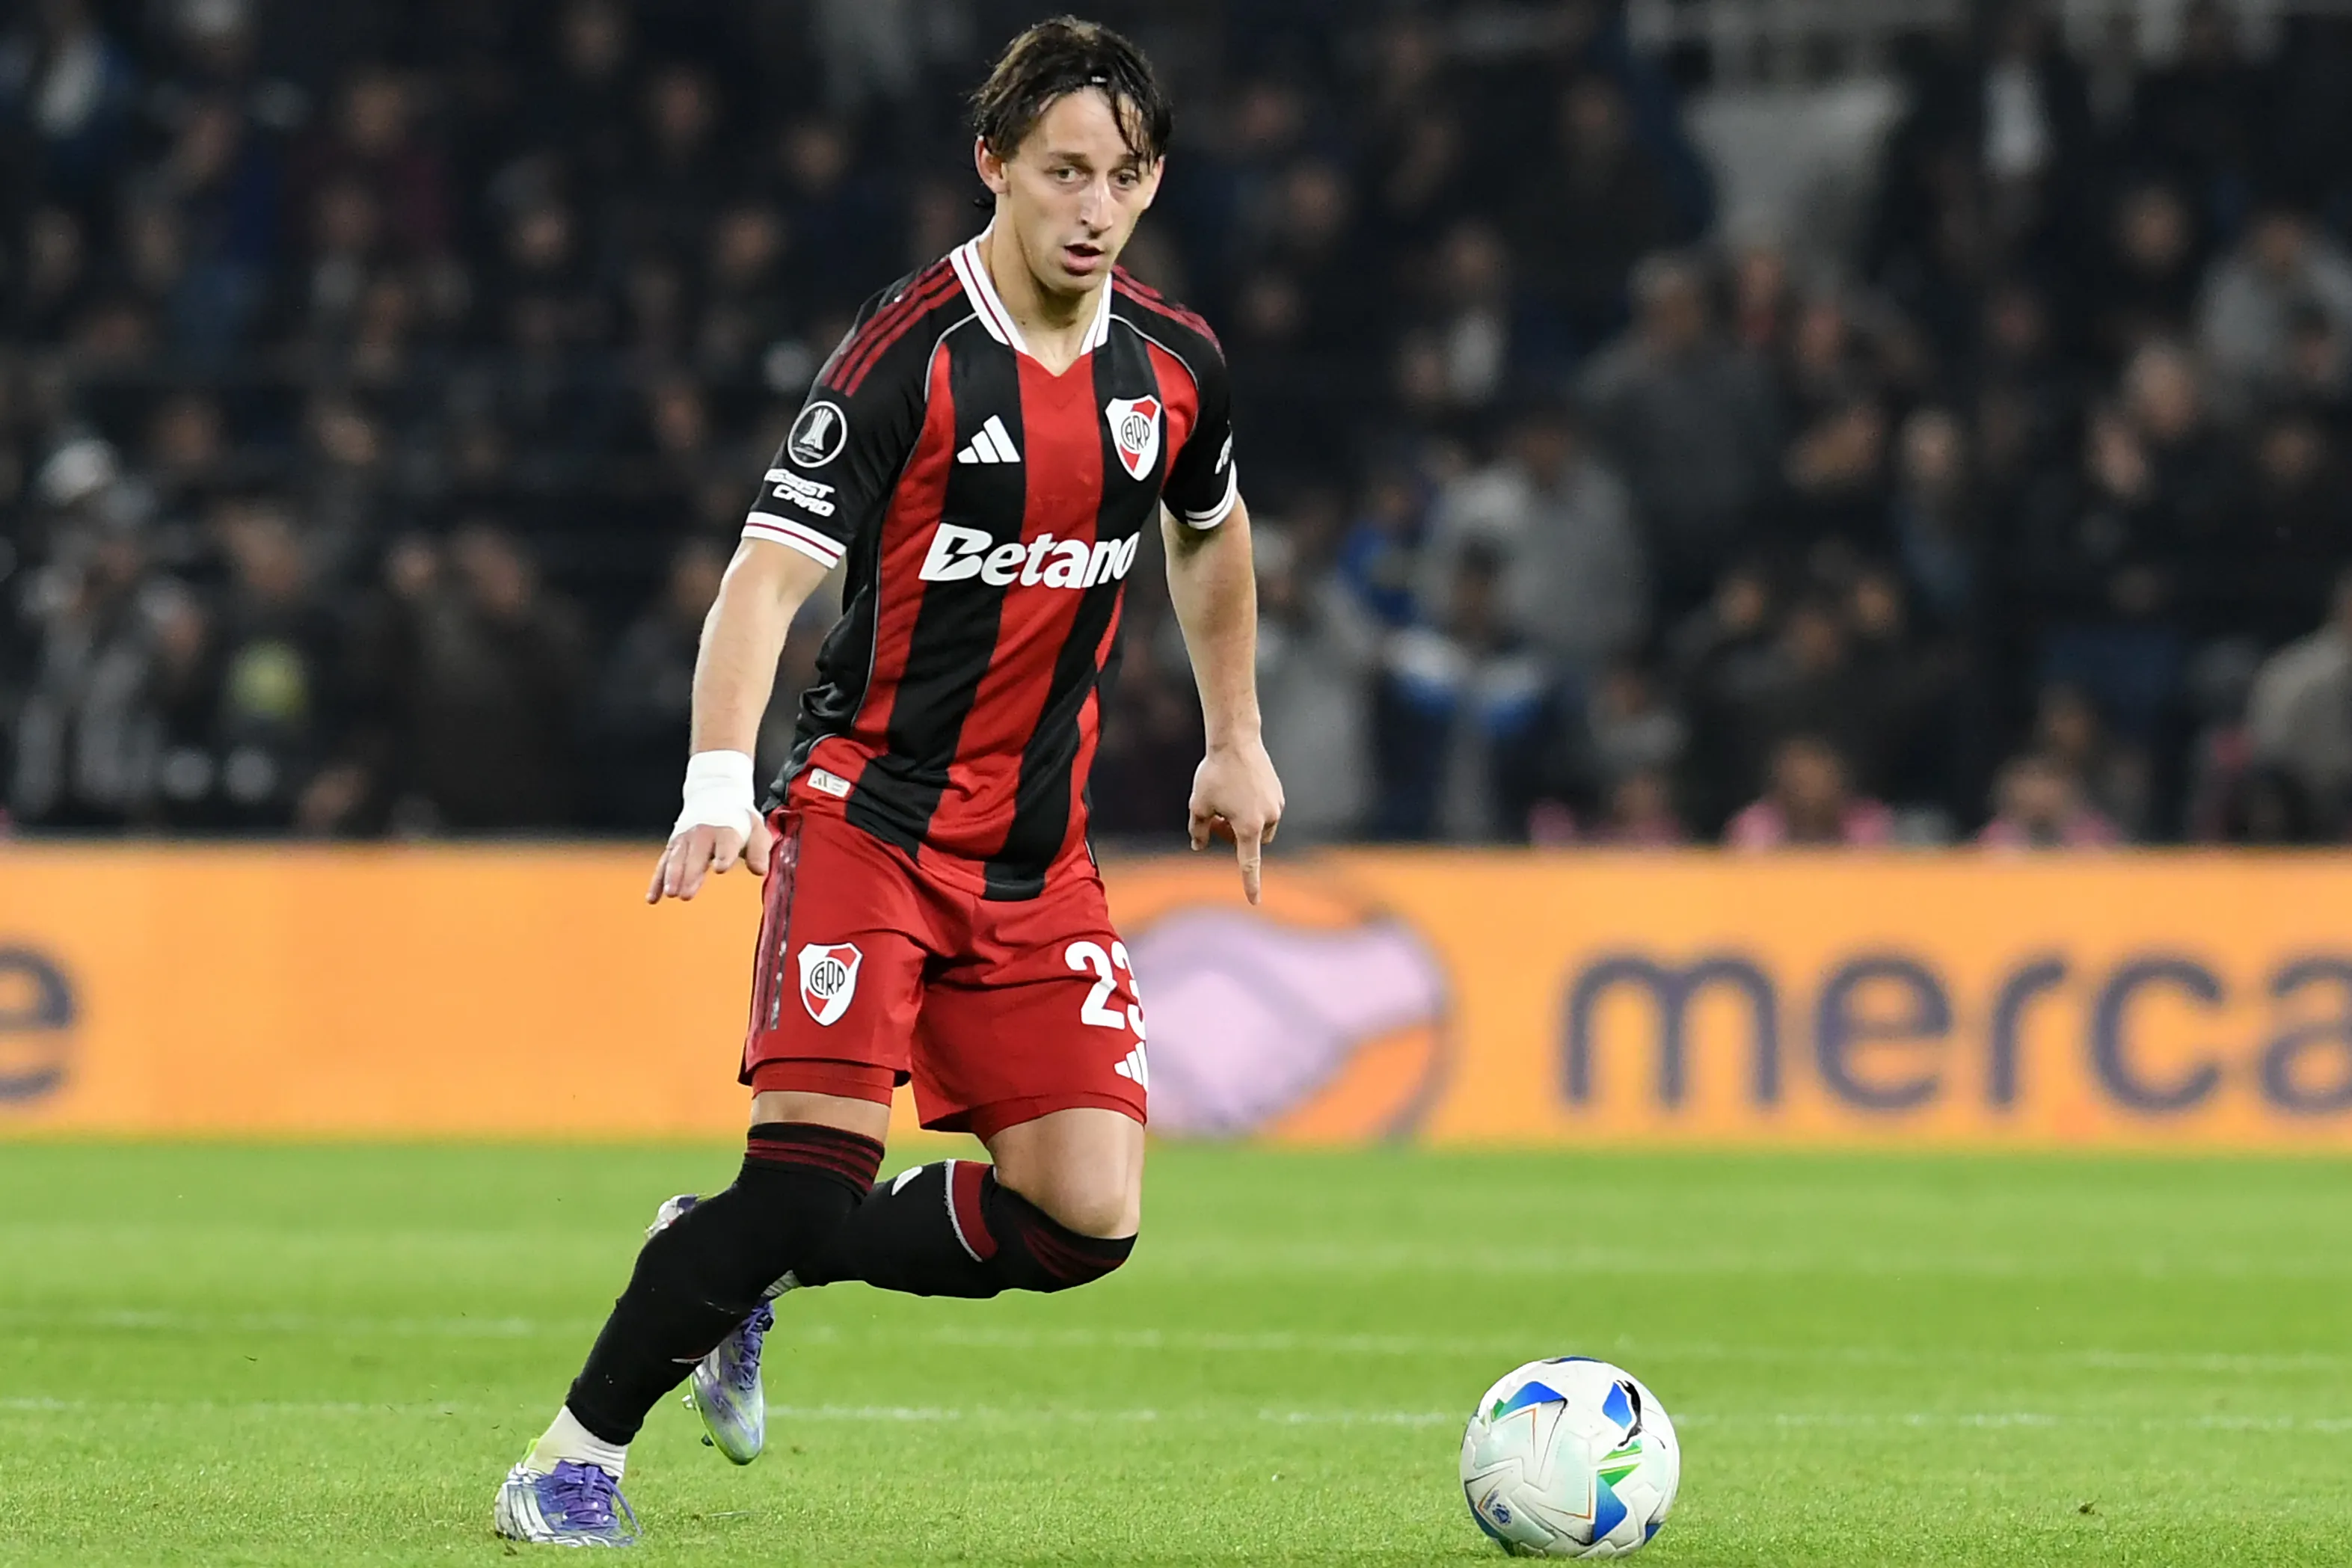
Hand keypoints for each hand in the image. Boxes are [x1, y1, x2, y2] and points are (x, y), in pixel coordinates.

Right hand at [646, 816, 772, 903]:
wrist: (714, 797)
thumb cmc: (739, 821)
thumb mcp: (756, 831)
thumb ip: (759, 851)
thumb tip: (760, 870)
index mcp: (726, 829)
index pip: (725, 841)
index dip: (723, 854)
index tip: (720, 868)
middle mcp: (702, 833)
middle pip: (695, 853)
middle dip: (690, 873)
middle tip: (686, 894)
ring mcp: (685, 840)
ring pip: (676, 858)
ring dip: (672, 876)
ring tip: (671, 893)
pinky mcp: (673, 848)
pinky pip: (663, 864)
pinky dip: (657, 881)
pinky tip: (653, 898)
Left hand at [1187, 738, 1283, 903]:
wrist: (1236, 740)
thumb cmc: (1214, 773)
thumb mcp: (1198, 805)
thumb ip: (1197, 830)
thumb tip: (1198, 846)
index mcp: (1248, 827)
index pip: (1249, 863)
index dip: (1251, 883)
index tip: (1255, 901)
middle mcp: (1268, 818)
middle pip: (1251, 843)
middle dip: (1233, 837)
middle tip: (1214, 821)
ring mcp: (1276, 804)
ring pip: (1259, 827)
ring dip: (1243, 823)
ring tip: (1224, 802)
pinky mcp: (1278, 792)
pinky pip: (1265, 810)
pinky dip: (1251, 808)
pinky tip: (1236, 789)